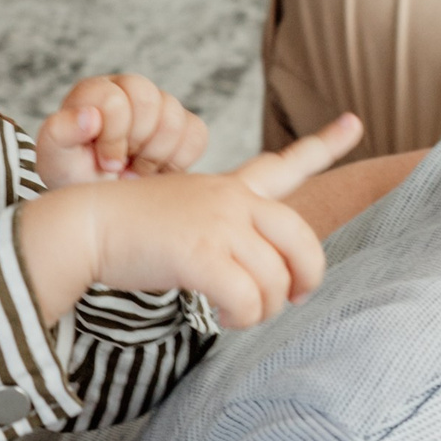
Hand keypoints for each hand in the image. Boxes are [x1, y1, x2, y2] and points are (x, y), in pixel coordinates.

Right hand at [17, 113, 363, 328]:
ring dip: (259, 310)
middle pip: (302, 242)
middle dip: (306, 278)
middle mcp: (233, 201)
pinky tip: (221, 317)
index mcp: (230, 189)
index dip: (326, 143)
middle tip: (292, 298)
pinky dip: (239, 318)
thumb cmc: (128, 231)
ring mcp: (220, 225)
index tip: (355, 123)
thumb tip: (255, 280)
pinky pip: (247, 300)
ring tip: (234, 312)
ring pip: (275, 283)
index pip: (286, 164)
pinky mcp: (202, 254)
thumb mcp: (184, 216)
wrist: (86, 225)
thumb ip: (223, 234)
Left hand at [36, 73, 208, 187]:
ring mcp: (158, 106)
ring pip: (174, 118)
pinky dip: (179, 160)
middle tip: (121, 167)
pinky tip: (156, 173)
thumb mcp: (55, 160)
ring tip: (136, 173)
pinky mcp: (183, 126)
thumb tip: (90, 116)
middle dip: (136, 143)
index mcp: (94, 92)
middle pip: (149, 100)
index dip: (113, 137)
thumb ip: (60, 133)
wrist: (102, 207)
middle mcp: (127, 90)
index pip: (115, 100)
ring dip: (155, 156)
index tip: (104, 163)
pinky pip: (196, 134)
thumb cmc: (74, 178)